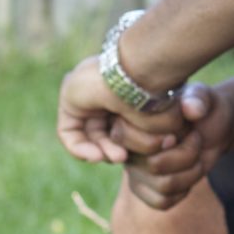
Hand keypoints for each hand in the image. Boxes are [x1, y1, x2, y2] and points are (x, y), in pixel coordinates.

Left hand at [55, 57, 186, 163]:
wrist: (140, 76)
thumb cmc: (157, 96)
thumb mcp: (159, 120)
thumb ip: (154, 133)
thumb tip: (165, 145)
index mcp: (126, 92)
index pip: (122, 125)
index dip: (129, 144)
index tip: (138, 153)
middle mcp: (105, 92)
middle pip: (104, 131)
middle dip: (114, 150)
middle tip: (125, 157)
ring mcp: (87, 95)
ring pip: (88, 134)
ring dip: (101, 151)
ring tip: (117, 157)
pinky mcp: (69, 100)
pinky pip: (69, 133)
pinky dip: (80, 149)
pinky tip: (97, 155)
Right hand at [120, 82, 233, 210]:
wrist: (210, 126)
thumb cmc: (200, 106)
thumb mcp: (202, 96)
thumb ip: (197, 99)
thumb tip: (192, 109)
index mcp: (127, 119)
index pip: (126, 137)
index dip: (160, 138)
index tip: (180, 131)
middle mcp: (125, 147)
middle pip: (152, 165)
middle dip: (187, 153)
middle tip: (196, 138)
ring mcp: (134, 170)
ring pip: (163, 185)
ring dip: (192, 171)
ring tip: (197, 154)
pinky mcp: (144, 190)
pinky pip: (162, 201)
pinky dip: (185, 188)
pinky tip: (190, 172)